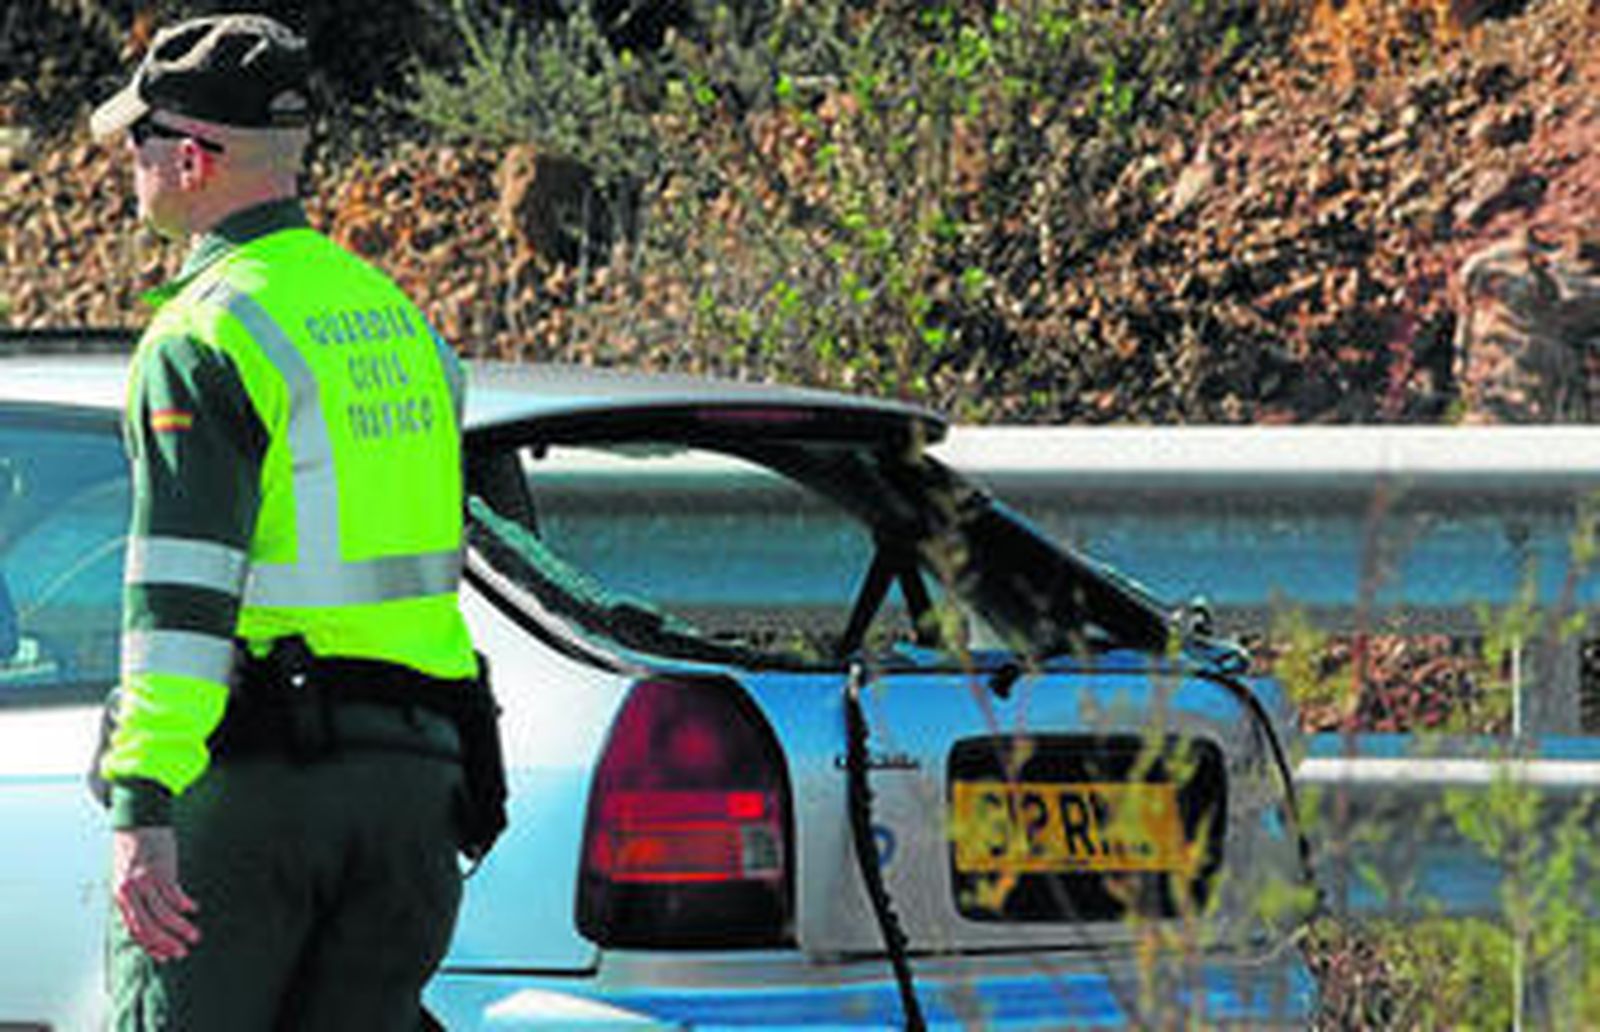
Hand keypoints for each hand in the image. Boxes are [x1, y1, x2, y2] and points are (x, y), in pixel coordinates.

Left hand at [111, 826, 200, 961]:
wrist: (136, 822)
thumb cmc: (132, 850)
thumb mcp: (126, 877)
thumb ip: (135, 898)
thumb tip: (148, 920)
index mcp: (121, 897)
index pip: (135, 931)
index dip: (151, 947)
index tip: (165, 957)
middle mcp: (131, 892)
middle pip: (149, 927)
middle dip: (167, 944)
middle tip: (182, 952)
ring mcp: (146, 882)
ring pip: (164, 914)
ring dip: (181, 928)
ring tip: (194, 936)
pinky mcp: (161, 870)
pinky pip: (174, 894)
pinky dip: (184, 904)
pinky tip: (193, 909)